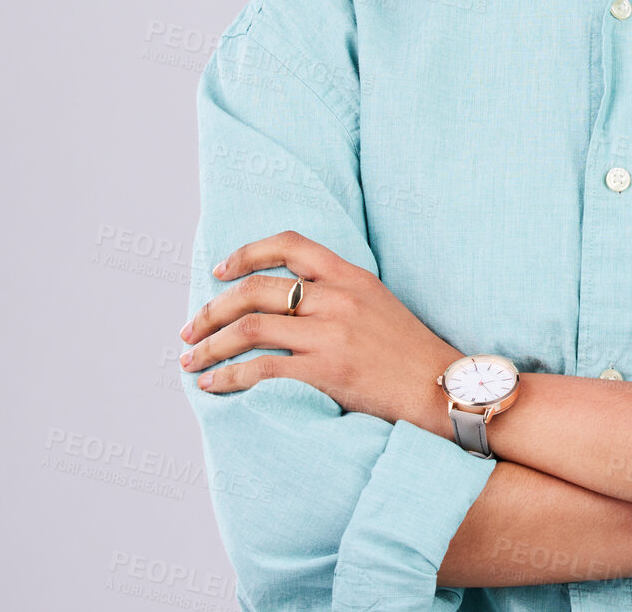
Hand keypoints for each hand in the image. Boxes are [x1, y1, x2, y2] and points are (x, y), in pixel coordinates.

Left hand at [178, 229, 461, 432]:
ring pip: (251, 328)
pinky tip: (213, 386)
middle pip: (256, 289)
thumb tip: (290, 299)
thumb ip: (339, 293)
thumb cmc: (410, 352)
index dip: (247, 252)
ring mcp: (330, 334)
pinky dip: (228, 377)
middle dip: (212, 310)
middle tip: (189, 330)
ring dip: (211, 345)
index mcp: (351, 275)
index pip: (290, 244)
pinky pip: (261, 370)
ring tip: (191, 361)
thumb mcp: (378, 303)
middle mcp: (337, 298)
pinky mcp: (326, 371)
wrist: (442, 387)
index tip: (220, 271)